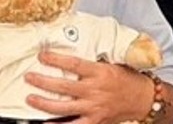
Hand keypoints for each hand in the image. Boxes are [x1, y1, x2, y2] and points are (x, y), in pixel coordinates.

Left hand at [25, 51, 154, 123]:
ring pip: (63, 108)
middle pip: (64, 86)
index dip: (56, 59)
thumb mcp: (113, 64)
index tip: (42, 56)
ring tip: (31, 99)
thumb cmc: (128, 79)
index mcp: (100, 72)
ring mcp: (94, 108)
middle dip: (43, 81)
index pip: (74, 64)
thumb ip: (93, 63)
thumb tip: (72, 56)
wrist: (143, 99)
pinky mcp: (95, 121)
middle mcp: (95, 91)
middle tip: (30, 77)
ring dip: (44, 104)